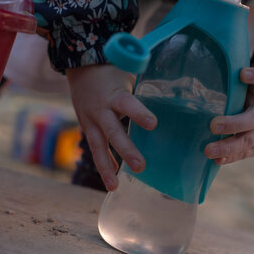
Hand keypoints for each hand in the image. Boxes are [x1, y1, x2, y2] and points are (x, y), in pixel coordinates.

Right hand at [66, 64, 156, 190]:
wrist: (79, 67)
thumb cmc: (112, 70)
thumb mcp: (128, 72)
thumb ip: (144, 88)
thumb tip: (174, 96)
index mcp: (114, 94)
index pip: (127, 104)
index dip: (139, 114)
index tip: (153, 124)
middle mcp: (100, 110)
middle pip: (112, 132)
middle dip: (126, 150)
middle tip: (141, 167)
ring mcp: (90, 120)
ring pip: (97, 146)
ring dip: (106, 168)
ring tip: (114, 187)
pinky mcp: (86, 127)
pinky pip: (95, 148)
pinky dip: (104, 163)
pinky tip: (113, 179)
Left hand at [204, 67, 253, 164]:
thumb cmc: (245, 105)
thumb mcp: (243, 93)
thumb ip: (229, 88)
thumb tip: (191, 84)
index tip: (241, 74)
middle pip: (253, 119)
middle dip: (233, 123)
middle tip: (214, 125)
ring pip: (246, 141)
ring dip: (227, 147)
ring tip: (208, 150)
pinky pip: (243, 155)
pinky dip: (229, 158)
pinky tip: (216, 160)